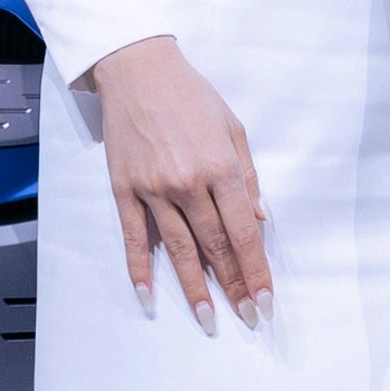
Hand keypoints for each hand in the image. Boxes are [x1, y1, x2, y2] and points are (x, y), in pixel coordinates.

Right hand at [79, 35, 269, 322]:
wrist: (138, 70)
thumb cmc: (191, 96)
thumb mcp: (233, 127)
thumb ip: (248, 176)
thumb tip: (260, 220)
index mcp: (220, 168)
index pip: (243, 233)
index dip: (255, 270)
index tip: (264, 300)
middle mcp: (188, 184)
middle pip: (215, 247)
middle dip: (233, 286)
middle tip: (247, 318)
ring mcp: (153, 189)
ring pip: (179, 249)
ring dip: (195, 289)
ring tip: (208, 320)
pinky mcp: (125, 190)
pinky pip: (135, 238)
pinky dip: (140, 269)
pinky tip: (148, 296)